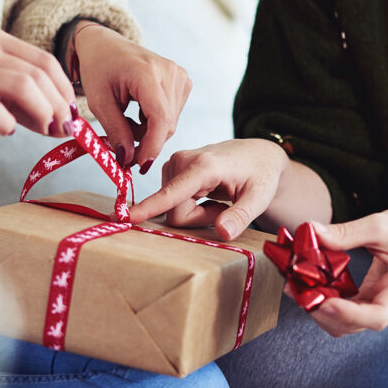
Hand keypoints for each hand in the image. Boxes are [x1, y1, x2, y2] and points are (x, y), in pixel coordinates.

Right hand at [0, 28, 75, 139]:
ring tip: (45, 132)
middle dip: (59, 106)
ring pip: (22, 86)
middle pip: (39, 74)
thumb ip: (21, 100)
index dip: (66, 91)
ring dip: (43, 113)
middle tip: (63, 130)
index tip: (72, 118)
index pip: (45, 62)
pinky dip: (7, 123)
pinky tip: (6, 130)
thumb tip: (62, 122)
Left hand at [73, 23, 190, 170]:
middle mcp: (170, 72)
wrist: (105, 45)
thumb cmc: (98, 69)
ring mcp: (180, 75)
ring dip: (149, 132)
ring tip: (127, 120)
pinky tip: (139, 112)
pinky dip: (155, 122)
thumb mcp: (99, 103)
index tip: (139, 166)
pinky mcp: (183, 81)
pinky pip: (173, 114)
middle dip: (145, 142)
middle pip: (167, 124)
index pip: (160, 119)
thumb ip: (116, 131)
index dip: (152, 147)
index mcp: (147, 73)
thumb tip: (128, 161)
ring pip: (170, 123)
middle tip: (122, 145)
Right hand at [129, 138, 289, 239]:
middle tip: (223, 206)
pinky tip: (207, 193)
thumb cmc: (261, 175)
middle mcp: (183, 160)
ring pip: (172, 209)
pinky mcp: (171, 168)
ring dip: (195, 212)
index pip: (172, 193)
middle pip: (175, 211)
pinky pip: (172, 203)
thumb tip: (223, 232)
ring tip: (217, 197)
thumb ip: (242, 216)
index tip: (127, 217)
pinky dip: (191, 205)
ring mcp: (175, 163)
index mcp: (204, 166)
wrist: (258, 155)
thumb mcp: (260, 198)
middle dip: (198, 218)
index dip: (151, 207)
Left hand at [306, 209, 387, 336]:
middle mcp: (386, 305)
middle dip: (321, 312)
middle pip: (351, 326)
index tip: (325, 302)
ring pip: (341, 322)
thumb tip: (311, 233)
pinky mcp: (363, 300)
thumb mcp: (382, 225)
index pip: (377, 316)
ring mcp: (373, 305)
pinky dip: (321, 300)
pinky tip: (305, 283)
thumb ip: (346, 233)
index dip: (349, 314)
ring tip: (295, 286)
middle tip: (296, 289)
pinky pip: (339, 309)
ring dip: (316, 309)